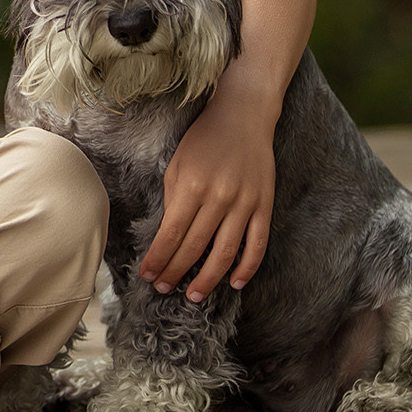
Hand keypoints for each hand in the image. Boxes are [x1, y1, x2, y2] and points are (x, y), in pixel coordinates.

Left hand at [138, 97, 274, 300]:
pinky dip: (247, 267)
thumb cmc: (203, 139)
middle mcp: (220, 197)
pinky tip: (234, 282)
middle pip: (195, 248)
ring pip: (226, 253)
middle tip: (163, 289)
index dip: (158, 259)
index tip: (147, 275)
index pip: (171, 234)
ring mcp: (245, 203)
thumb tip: (167, 237)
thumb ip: (173, 200)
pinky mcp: (264, 205)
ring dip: (208, 279)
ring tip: (193, 295)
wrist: (243, 116)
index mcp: (192, 186)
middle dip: (175, 272)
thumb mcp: (177, 163)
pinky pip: (257, 244)